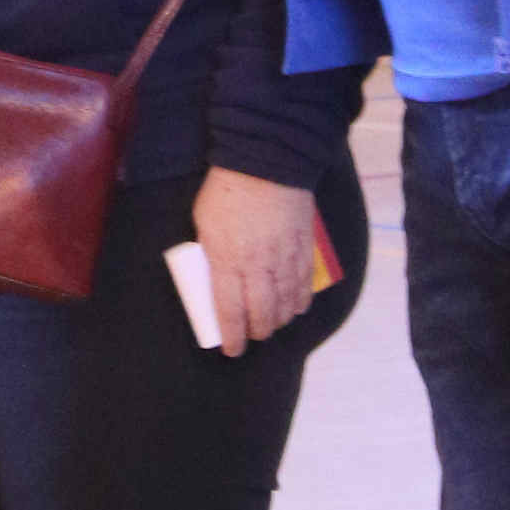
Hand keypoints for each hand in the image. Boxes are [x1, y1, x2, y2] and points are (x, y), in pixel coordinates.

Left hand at [191, 167, 315, 356]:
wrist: (267, 160)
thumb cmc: (227, 189)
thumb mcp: (204, 223)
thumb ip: (211, 251)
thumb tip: (214, 271)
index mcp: (228, 261)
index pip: (230, 312)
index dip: (232, 337)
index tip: (232, 349)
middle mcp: (259, 266)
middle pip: (262, 313)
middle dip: (258, 332)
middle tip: (254, 337)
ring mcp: (285, 257)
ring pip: (287, 302)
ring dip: (281, 320)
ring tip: (274, 325)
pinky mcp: (304, 246)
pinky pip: (305, 283)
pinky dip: (300, 300)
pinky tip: (296, 308)